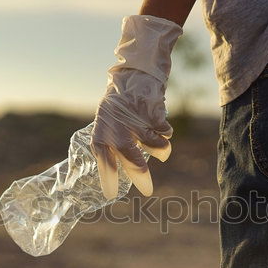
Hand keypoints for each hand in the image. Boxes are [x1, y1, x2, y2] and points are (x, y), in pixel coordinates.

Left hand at [91, 14, 182, 198]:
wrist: (136, 73)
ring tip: (162, 151)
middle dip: (139, 174)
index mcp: (103, 130)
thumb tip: (125, 173)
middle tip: (147, 190)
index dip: (107, 177)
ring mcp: (135, 117)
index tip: (110, 195)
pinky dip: (165, 133)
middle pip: (129, 156)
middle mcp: (116, 125)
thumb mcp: (109, 124)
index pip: (102, 158)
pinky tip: (162, 128)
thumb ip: (113, 145)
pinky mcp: (152, 110)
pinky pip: (163, 132)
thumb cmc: (121, 105)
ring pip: (153, 145)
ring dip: (161, 150)